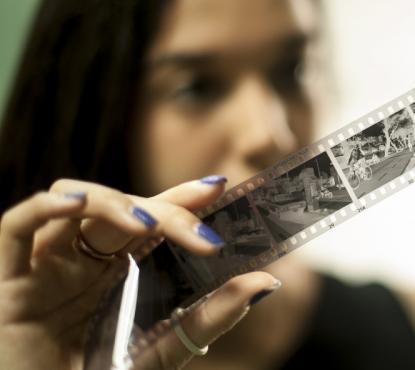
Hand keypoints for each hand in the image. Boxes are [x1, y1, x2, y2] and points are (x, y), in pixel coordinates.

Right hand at [0, 178, 278, 369]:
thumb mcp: (164, 348)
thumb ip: (212, 317)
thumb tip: (268, 282)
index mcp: (118, 269)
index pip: (154, 218)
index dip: (183, 197)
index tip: (221, 187)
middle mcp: (82, 258)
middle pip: (123, 208)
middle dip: (165, 210)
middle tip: (201, 235)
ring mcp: (44, 265)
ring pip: (73, 203)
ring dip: (112, 202)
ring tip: (148, 225)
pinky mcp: (8, 280)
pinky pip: (14, 226)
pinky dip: (45, 207)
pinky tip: (76, 205)